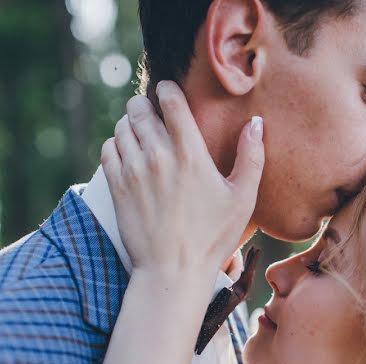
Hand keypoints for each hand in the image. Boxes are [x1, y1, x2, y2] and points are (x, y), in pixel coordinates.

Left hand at [101, 81, 264, 280]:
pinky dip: (117, 145)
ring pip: (122, 126)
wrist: (173, 271)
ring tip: (143, 135)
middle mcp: (158, 155)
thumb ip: (252, 157)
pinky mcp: (117, 186)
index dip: (168, 90)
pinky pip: (108, 148)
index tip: (170, 94)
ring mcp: (133, 170)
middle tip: (155, 115)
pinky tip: (129, 155)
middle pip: (139, 108)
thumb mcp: (243, 199)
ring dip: (131, 124)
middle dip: (147, 106)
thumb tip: (257, 124)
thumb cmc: (213, 238)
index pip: (170, 100)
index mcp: (191, 153)